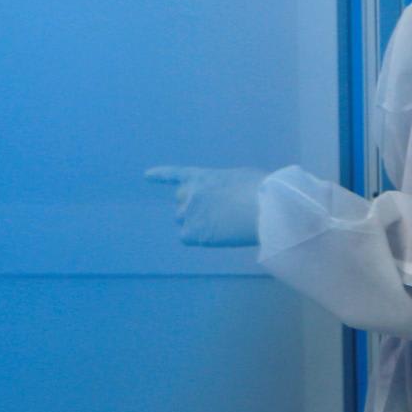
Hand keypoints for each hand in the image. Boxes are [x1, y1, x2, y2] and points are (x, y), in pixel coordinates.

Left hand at [144, 166, 267, 246]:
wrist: (265, 208)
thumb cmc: (263, 192)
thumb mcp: (241, 178)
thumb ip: (223, 186)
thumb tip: (223, 199)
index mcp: (204, 176)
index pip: (176, 174)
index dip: (160, 175)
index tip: (146, 176)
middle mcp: (190, 193)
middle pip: (180, 201)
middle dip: (191, 206)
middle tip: (214, 213)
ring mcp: (189, 212)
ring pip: (184, 221)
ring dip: (197, 222)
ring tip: (223, 224)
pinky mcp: (192, 232)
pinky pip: (187, 237)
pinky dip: (199, 237)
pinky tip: (217, 235)